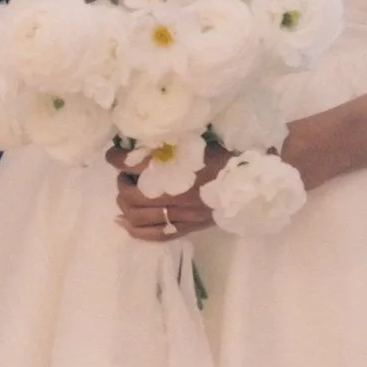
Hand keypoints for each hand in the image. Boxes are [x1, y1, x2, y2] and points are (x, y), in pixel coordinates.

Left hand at [109, 142, 228, 242]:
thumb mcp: (199, 138)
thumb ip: (173, 138)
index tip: (113, 153)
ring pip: (138, 216)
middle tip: (124, 175)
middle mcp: (173, 194)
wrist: (252, 183)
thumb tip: (147, 132)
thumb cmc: (228, 156)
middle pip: (132, 194)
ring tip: (126, 194)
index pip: (132, 163)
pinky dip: (135, 230)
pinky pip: (155, 234)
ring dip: (124, 204)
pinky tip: (123, 222)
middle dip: (121, 183)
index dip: (116, 158)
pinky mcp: (187, 227)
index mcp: (175, 168)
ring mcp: (180, 214)